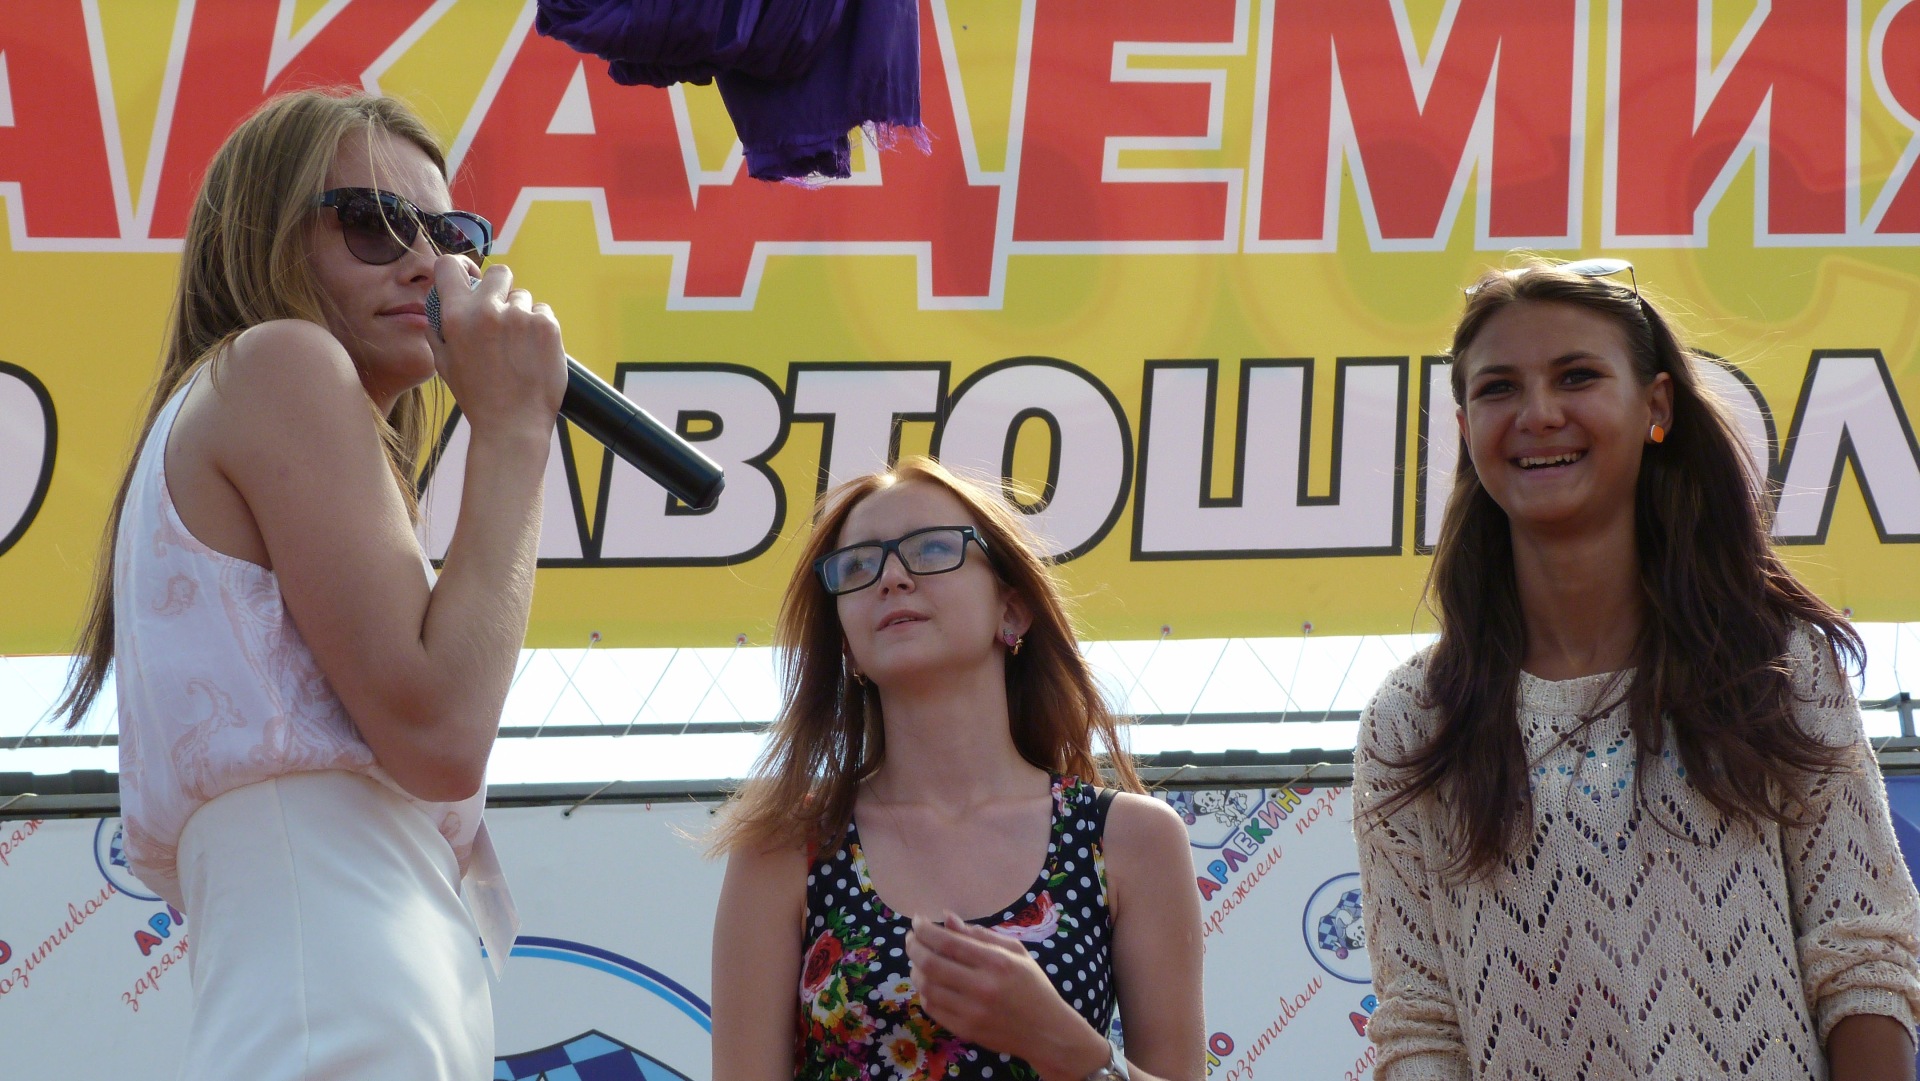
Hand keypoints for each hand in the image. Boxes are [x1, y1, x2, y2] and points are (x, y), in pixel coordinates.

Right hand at [426, 256, 565, 439]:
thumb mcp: (444, 363)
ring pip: (523, 297)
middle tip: (502, 314)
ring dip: (522, 315)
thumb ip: (438, 329)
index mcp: (455, 317)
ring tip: (518, 348)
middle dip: (500, 288)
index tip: (469, 278)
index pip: (449, 266)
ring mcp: (519, 317)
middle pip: (499, 273)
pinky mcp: (547, 326)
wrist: (512, 425)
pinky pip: (544, 312)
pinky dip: (541, 328)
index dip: (459, 269)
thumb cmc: (477, 397)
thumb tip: (438, 304)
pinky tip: (534, 352)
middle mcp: (486, 310)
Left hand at [906, 912, 1109, 1080]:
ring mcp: (972, 1012)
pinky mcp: (965, 1031)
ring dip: (915, 970)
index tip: (917, 921)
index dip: (925, 929)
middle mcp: (982, 987)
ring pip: (927, 987)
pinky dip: (924, 992)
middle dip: (913, 947)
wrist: (1046, 1031)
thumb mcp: (1015, 952)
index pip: (948, 942)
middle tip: (911, 939)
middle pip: (930, 963)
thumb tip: (946, 919)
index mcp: (997, 962)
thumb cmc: (1033, 986)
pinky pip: (932, 1008)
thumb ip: (980, 935)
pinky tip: (929, 983)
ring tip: (919, 961)